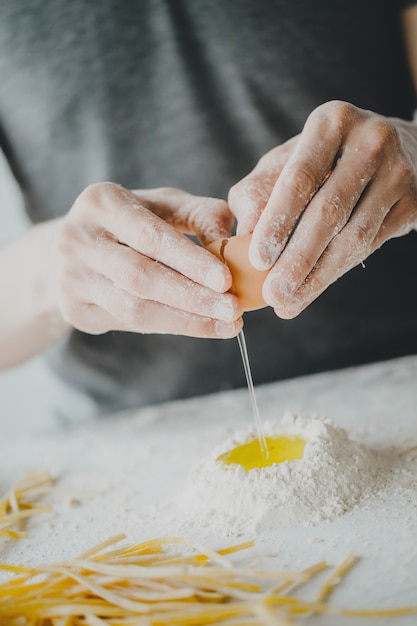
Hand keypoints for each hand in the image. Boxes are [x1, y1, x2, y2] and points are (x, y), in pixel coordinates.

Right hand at [53, 184, 242, 337]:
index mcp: (100, 202)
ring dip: (184, 321)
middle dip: (192, 297)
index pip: (149, 236)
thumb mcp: (166, 205)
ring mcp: (69, 277)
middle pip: (140, 276)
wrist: (78, 247)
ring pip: (132, 308)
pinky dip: (168, 326)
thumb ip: (201, 215)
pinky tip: (199, 325)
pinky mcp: (72, 309)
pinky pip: (126, 324)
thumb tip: (232, 244)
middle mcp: (75, 239)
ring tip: (226, 325)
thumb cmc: (134, 221)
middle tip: (233, 310)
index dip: (189, 260)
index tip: (226, 280)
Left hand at [229, 101, 416, 317]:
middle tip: (273, 295)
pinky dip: (337, 271)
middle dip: (297, 259)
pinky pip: (371, 245)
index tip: (258, 260)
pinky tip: (312, 288)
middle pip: (329, 211)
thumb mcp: (285, 160)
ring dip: (317, 276)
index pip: (300, 178)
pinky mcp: (414, 201)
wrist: (395, 148)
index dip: (277, 222)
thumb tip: (246, 229)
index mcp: (331, 123)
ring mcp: (398, 171)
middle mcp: (370, 141)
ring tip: (287, 302)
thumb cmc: (324, 159)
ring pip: (354, 236)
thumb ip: (258, 190)